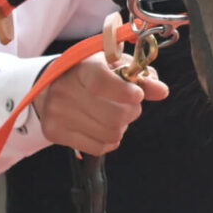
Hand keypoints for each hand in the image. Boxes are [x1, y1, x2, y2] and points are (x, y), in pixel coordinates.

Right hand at [32, 51, 168, 153]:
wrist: (50, 86)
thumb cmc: (90, 72)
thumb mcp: (113, 64)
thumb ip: (139, 76)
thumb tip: (162, 91)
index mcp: (83, 66)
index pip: (102, 83)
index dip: (124, 92)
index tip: (137, 95)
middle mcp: (66, 89)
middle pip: (114, 116)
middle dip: (132, 113)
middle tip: (131, 106)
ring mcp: (58, 113)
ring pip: (109, 133)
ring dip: (122, 127)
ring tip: (116, 116)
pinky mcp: (54, 132)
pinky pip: (98, 147)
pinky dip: (110, 140)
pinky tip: (105, 128)